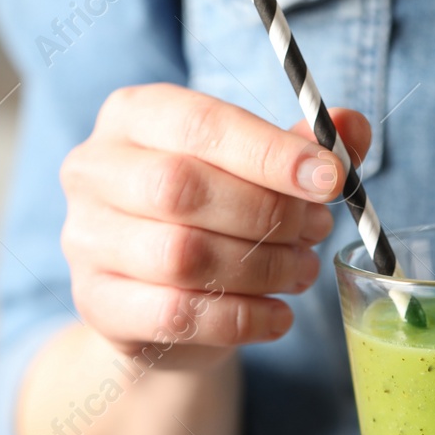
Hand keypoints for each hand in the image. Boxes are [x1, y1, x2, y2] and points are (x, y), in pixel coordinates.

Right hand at [59, 83, 369, 369]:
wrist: (159, 300)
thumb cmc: (210, 214)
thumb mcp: (256, 170)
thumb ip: (302, 146)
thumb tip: (349, 127)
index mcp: (132, 115)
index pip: (200, 124)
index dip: (270, 153)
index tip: (330, 180)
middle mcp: (93, 169)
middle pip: (181, 188)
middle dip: (267, 213)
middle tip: (316, 230)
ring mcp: (84, 239)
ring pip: (179, 255)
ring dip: (260, 268)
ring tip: (301, 271)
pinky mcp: (95, 303)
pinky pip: (174, 315)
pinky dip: (241, 319)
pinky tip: (277, 316)